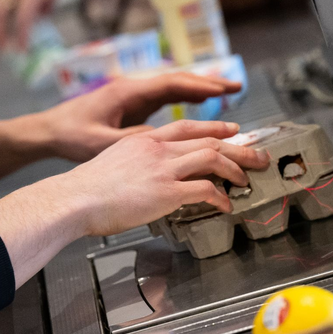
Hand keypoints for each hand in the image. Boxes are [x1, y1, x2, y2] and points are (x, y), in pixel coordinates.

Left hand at [38, 73, 243, 162]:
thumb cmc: (71, 136)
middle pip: (179, 81)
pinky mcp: (133, 106)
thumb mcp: (104, 143)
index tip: (225, 91)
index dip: (201, 87)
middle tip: (237, 87)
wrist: (48, 132)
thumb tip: (167, 142)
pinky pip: (167, 99)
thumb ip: (136, 141)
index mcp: (130, 93)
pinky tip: (201, 107)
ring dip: (201, 90)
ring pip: (175, 88)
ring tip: (228, 94)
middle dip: (209, 84)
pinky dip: (187, 100)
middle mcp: (135, 89)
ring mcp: (135, 96)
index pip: (173, 84)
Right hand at [62, 120, 269, 235]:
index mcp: (145, 139)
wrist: (74, 199)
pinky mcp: (167, 192)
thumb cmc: (87, 190)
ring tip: (249, 180)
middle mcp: (158, 149)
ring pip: (214, 159)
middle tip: (258, 155)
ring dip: (237, 169)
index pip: (188, 127)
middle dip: (240, 148)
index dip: (215, 127)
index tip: (233, 130)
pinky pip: (206, 191)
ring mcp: (164, 169)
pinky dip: (221, 198)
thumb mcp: (114, 162)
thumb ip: (138, 163)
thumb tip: (150, 177)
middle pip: (210, 140)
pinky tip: (226, 206)